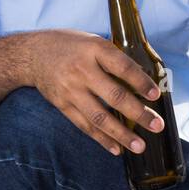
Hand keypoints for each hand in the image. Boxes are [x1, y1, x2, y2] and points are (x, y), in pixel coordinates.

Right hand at [27, 30, 164, 155]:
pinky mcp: (63, 105)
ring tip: (139, 146)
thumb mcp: (91, 40)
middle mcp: (82, 70)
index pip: (122, 67)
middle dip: (138, 113)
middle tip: (156, 125)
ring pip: (99, 117)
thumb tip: (143, 78)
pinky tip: (117, 149)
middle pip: (114, 95)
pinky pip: (84, 125)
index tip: (155, 95)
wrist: (31, 54)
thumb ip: (112, 57)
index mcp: (93, 49)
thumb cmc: (68, 45)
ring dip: (122, 134)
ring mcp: (71, 90)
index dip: (140, 82)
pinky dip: (102, 139)